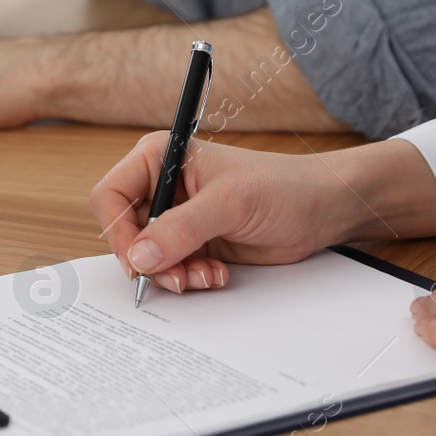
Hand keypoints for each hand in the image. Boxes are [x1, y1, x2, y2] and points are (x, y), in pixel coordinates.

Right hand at [89, 136, 435, 293]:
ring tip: (205, 275)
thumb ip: (180, 229)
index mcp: (159, 158)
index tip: (138, 259)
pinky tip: (216, 274)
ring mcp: (178, 216)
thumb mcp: (229, 204)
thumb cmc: (284, 186)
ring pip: (148, 256)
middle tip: (177, 277)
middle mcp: (163, 185)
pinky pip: (173, 268)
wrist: (325, 209)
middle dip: (149, 259)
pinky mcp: (195, 241)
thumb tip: (139, 256)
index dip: (117, 231)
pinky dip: (190, 277)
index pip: (110, 196)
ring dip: (174, 273)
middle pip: (126, 231)